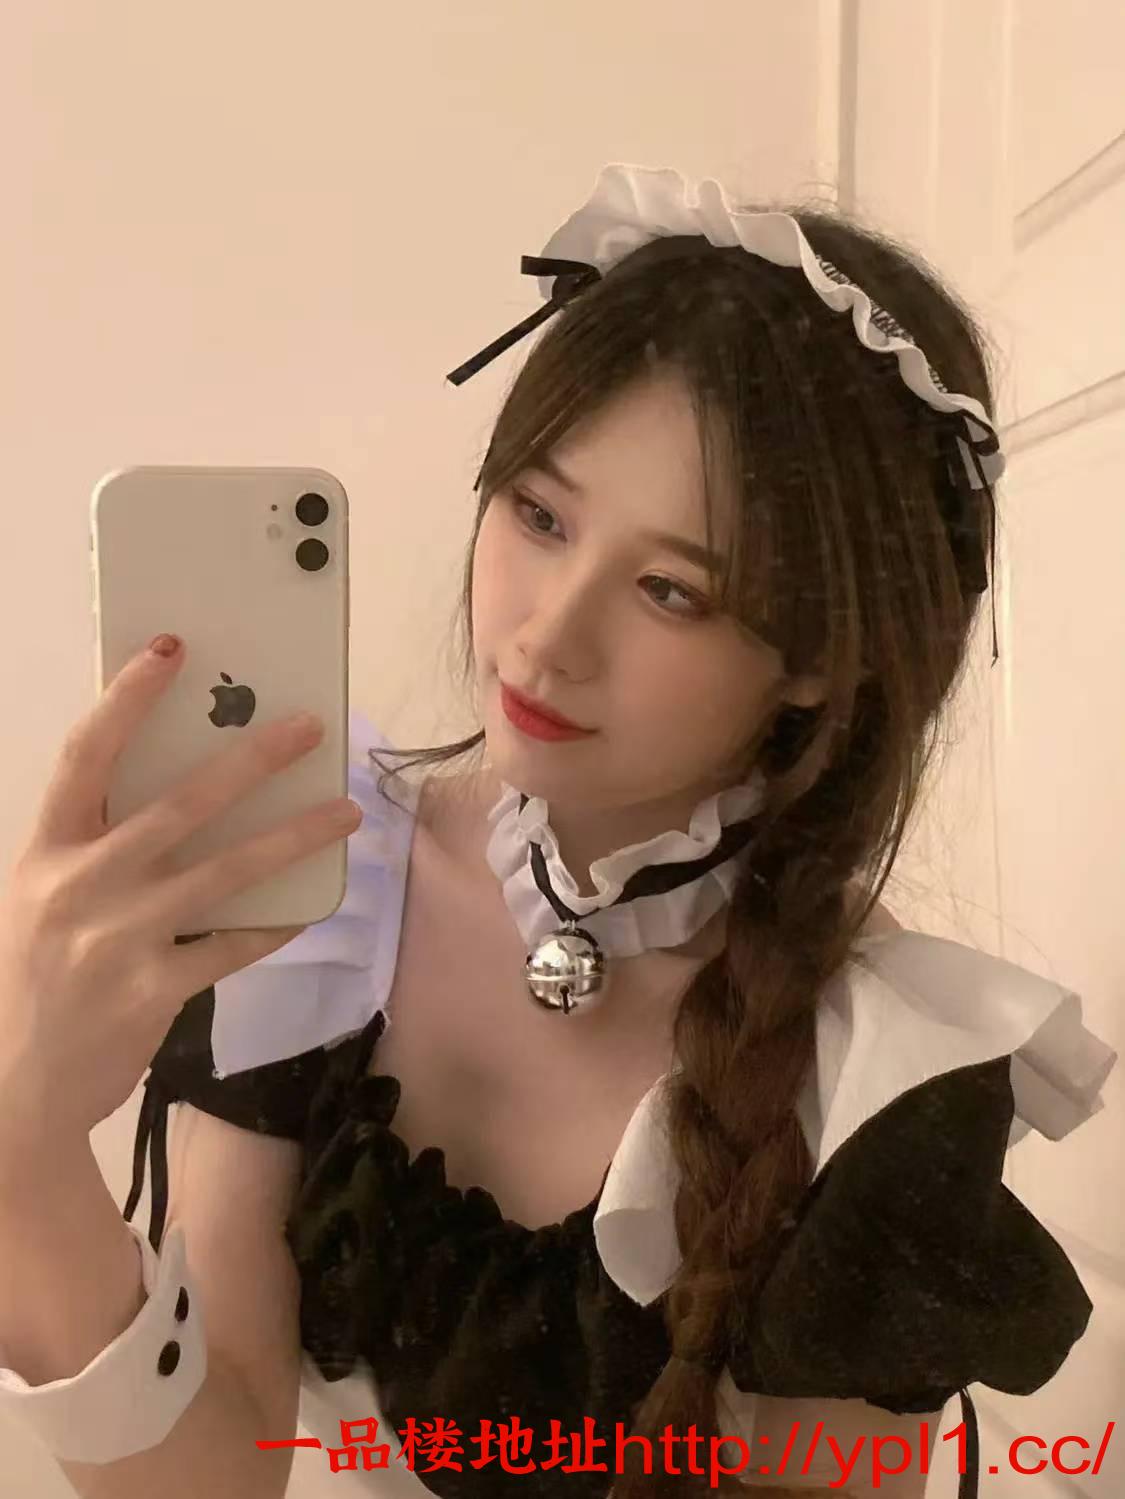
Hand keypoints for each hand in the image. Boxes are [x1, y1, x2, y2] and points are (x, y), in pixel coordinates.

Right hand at [0, 635, 360, 1151]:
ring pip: (226, 871)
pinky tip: (310, 904)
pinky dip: (275, 923)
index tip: (173, 649)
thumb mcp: (49, 895)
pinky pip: (233, 944)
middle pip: (180, 803)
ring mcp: (117, 939)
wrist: (14, 1083)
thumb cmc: (39, 972)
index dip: (127, 697)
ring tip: (346, 812)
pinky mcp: (153, 990)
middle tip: (309, 727)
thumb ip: (103, 845)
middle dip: (252, 759)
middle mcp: (79, 884)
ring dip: (294, 836)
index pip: (86, 755)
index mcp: (46, 849)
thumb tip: (201, 790)